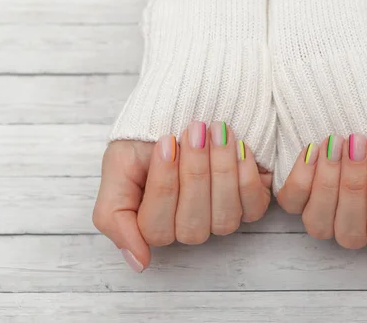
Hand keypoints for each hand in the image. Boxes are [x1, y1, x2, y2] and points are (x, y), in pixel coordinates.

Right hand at [92, 121, 270, 271]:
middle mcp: (189, 226)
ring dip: (221, 170)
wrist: (184, 105)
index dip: (163, 186)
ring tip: (216, 130)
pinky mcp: (251, 202)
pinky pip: (253, 206)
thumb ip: (113, 214)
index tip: (166, 142)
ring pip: (224, 218)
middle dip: (194, 174)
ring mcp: (221, 217)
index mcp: (154, 223)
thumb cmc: (148, 137)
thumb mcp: (117, 165)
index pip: (157, 229)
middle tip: (194, 130)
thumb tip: (138, 263)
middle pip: (192, 226)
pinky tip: (239, 146)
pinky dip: (246, 175)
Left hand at [276, 133, 366, 266]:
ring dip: (328, 180)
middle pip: (350, 228)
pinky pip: (291, 200)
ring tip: (336, 143)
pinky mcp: (293, 199)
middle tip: (359, 142)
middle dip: (355, 182)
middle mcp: (348, 230)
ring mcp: (319, 217)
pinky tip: (314, 149)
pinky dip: (302, 175)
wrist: (363, 120)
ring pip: (318, 221)